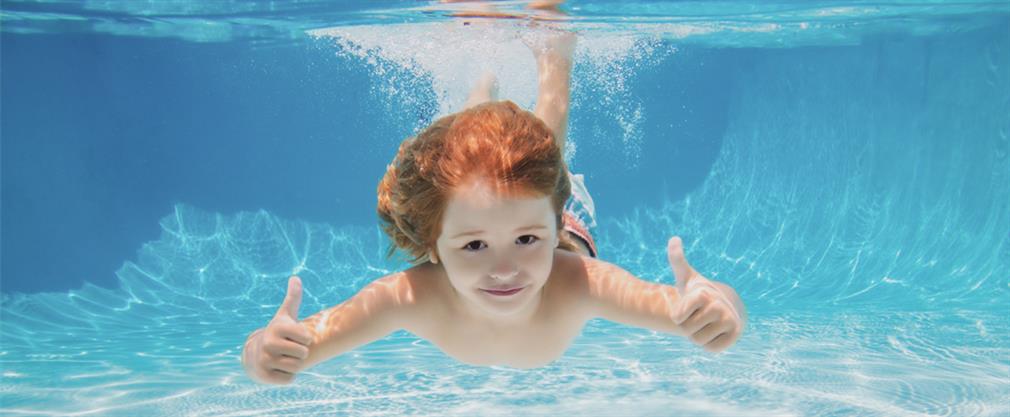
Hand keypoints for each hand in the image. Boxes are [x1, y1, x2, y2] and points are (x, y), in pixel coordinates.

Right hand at [245, 276, 312, 383]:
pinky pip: (289, 379)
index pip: (307, 339)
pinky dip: (287, 376)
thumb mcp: (285, 315)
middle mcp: (269, 343)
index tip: (295, 336)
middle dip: (299, 353)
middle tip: (288, 349)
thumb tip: (295, 277)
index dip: (305, 339)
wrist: (255, 354)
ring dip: (294, 365)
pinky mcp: (264, 376)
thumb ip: (293, 297)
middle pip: (303, 354)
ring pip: (297, 367)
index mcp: (278, 327)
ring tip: (284, 358)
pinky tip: (278, 368)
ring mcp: (265, 360)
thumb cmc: (277, 333)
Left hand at [668, 237, 743, 352]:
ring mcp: (730, 321)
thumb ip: (677, 260)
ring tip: (706, 323)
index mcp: (703, 294)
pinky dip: (710, 344)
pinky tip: (715, 332)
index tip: (689, 306)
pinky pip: (711, 348)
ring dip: (698, 335)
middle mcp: (719, 306)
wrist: (725, 305)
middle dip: (688, 327)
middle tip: (698, 316)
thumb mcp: (687, 278)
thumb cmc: (700, 293)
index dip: (679, 316)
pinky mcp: (735, 335)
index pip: (677, 318)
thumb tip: (674, 238)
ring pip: (698, 341)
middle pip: (687, 331)